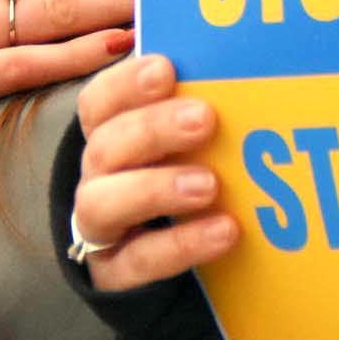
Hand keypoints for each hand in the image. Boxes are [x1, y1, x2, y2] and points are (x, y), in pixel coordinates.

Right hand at [70, 51, 238, 292]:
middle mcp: (96, 177)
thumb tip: (242, 66)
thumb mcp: (183, 145)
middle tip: (203, 119)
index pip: (100, 102)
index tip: (165, 68)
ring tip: (208, 185)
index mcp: (108, 135)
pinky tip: (224, 230)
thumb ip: (197, 108)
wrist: (159, 264)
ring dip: (155, 188)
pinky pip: (139, 260)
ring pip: (104, 202)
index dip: (126, 83)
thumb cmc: (176, 181)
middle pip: (105, 146)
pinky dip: (181, 244)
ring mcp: (100, 227)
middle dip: (152, 129)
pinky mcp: (115, 273)